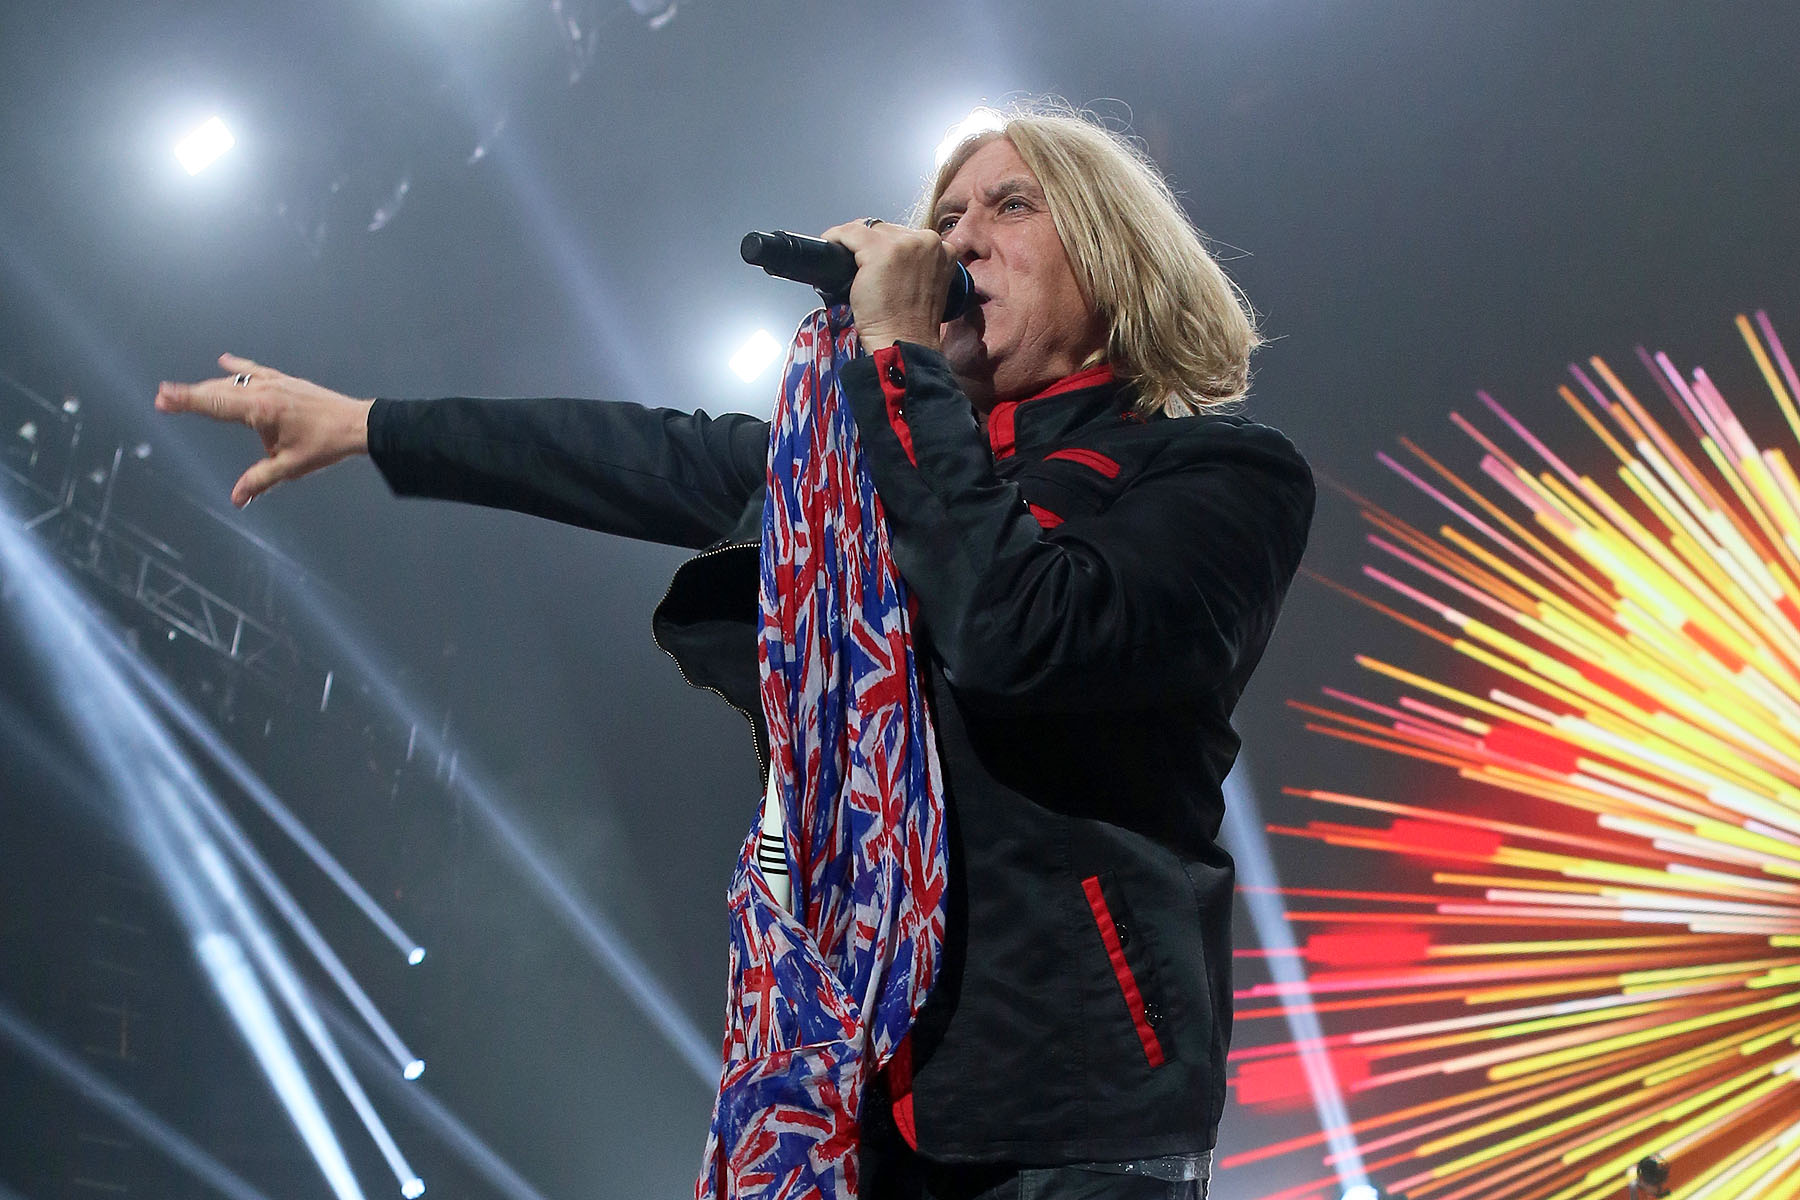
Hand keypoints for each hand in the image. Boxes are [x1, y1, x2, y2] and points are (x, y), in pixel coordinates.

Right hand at [155, 353, 372, 507]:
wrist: (356, 424)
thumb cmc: (325, 445)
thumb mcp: (290, 467)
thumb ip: (259, 480)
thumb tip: (236, 499)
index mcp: (260, 410)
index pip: (214, 403)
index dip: (185, 401)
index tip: (162, 397)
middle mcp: (264, 391)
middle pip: (218, 390)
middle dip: (190, 395)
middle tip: (164, 399)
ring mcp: (275, 382)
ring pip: (234, 381)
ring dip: (210, 385)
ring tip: (187, 391)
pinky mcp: (286, 381)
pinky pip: (256, 372)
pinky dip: (238, 368)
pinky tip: (225, 361)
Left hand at [821, 218, 956, 352]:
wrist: (904, 343)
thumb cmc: (912, 325)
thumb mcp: (927, 288)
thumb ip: (916, 267)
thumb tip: (888, 259)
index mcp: (942, 250)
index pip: (905, 236)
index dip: (885, 246)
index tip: (872, 259)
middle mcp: (926, 242)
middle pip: (886, 230)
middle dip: (869, 245)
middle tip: (858, 268)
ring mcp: (903, 245)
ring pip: (867, 229)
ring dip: (851, 242)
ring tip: (843, 261)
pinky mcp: (879, 251)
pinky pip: (849, 233)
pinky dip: (835, 238)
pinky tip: (830, 246)